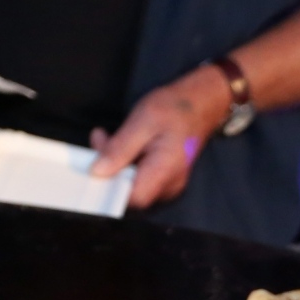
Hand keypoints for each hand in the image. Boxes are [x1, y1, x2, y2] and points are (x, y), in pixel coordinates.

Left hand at [90, 65, 228, 208]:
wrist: (202, 103)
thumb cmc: (176, 108)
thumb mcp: (143, 121)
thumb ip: (120, 148)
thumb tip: (98, 171)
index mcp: (165, 171)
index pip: (133, 197)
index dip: (111, 185)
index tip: (97, 162)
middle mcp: (170, 185)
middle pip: (131, 193)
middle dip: (110, 169)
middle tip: (101, 139)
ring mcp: (169, 184)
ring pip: (134, 186)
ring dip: (116, 165)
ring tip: (109, 138)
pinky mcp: (164, 178)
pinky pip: (140, 179)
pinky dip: (126, 164)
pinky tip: (122, 146)